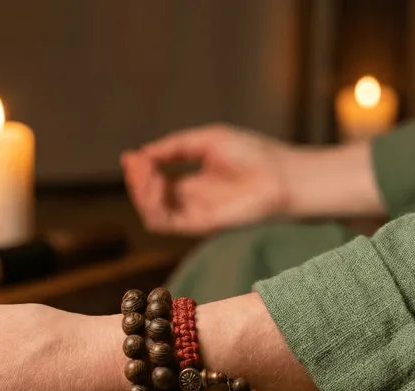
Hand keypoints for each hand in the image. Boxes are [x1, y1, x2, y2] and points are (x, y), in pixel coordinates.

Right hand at [122, 125, 385, 234]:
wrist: (283, 175)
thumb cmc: (255, 155)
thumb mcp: (207, 141)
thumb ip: (174, 147)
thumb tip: (141, 154)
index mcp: (195, 182)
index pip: (157, 182)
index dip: (141, 170)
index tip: (131, 156)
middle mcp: (193, 201)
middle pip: (150, 199)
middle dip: (137, 180)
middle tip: (136, 162)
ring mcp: (196, 215)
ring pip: (153, 214)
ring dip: (141, 193)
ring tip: (145, 171)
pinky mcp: (201, 226)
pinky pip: (166, 222)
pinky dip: (153, 203)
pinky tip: (157, 181)